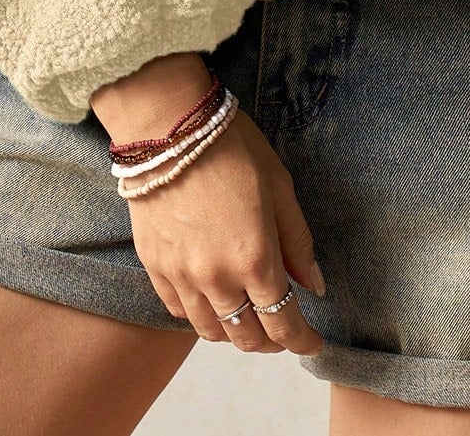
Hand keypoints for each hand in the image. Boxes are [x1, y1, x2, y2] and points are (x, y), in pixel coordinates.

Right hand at [90, 54, 325, 355]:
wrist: (167, 125)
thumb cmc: (231, 146)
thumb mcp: (279, 187)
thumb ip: (298, 242)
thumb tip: (316, 286)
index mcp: (255, 258)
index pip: (284, 323)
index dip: (302, 341)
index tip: (313, 344)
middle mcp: (217, 278)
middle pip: (247, 337)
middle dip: (272, 341)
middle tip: (284, 330)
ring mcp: (181, 276)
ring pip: (211, 331)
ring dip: (236, 332)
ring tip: (250, 316)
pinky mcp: (154, 266)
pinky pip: (179, 311)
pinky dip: (201, 315)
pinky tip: (214, 299)